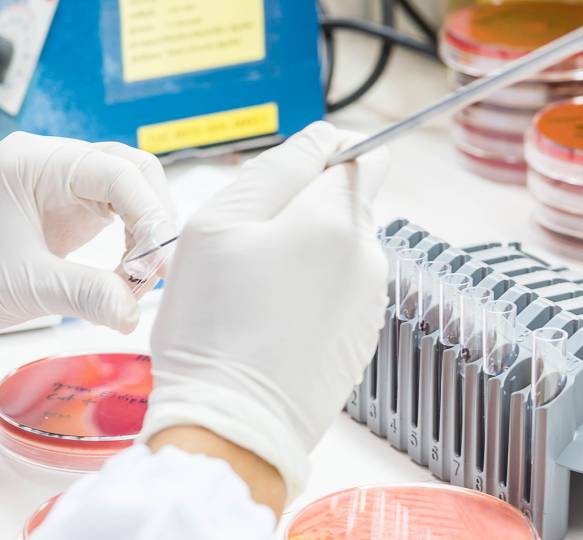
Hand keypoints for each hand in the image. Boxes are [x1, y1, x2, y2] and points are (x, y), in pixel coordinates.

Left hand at [0, 132, 176, 348]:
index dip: (148, 214)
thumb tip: (134, 313)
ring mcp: (60, 183)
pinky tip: (127, 273)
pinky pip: (116, 213)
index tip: (156, 263)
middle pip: (133, 171)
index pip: (117, 171)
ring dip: (145, 232)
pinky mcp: (65, 208)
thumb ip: (86, 295)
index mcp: (35, 162)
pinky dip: (131, 241)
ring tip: (140, 279)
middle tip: (156, 272)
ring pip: (129, 191)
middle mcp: (52, 162)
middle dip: (153, 220)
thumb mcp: (23, 287)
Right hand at [141, 122, 389, 503]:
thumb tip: (322, 139)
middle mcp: (368, 258)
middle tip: (247, 246)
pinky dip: (309, 294)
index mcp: (337, 220)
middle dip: (303, 209)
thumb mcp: (218, 224)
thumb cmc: (213, 326)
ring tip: (253, 291)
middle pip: (347, 203)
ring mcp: (369, 303)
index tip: (285, 181)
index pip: (362, 153)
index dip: (322, 155)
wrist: (231, 425)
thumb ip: (277, 168)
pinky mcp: (360, 339)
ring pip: (340, 249)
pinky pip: (338, 293)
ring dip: (304, 253)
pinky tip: (269, 322)